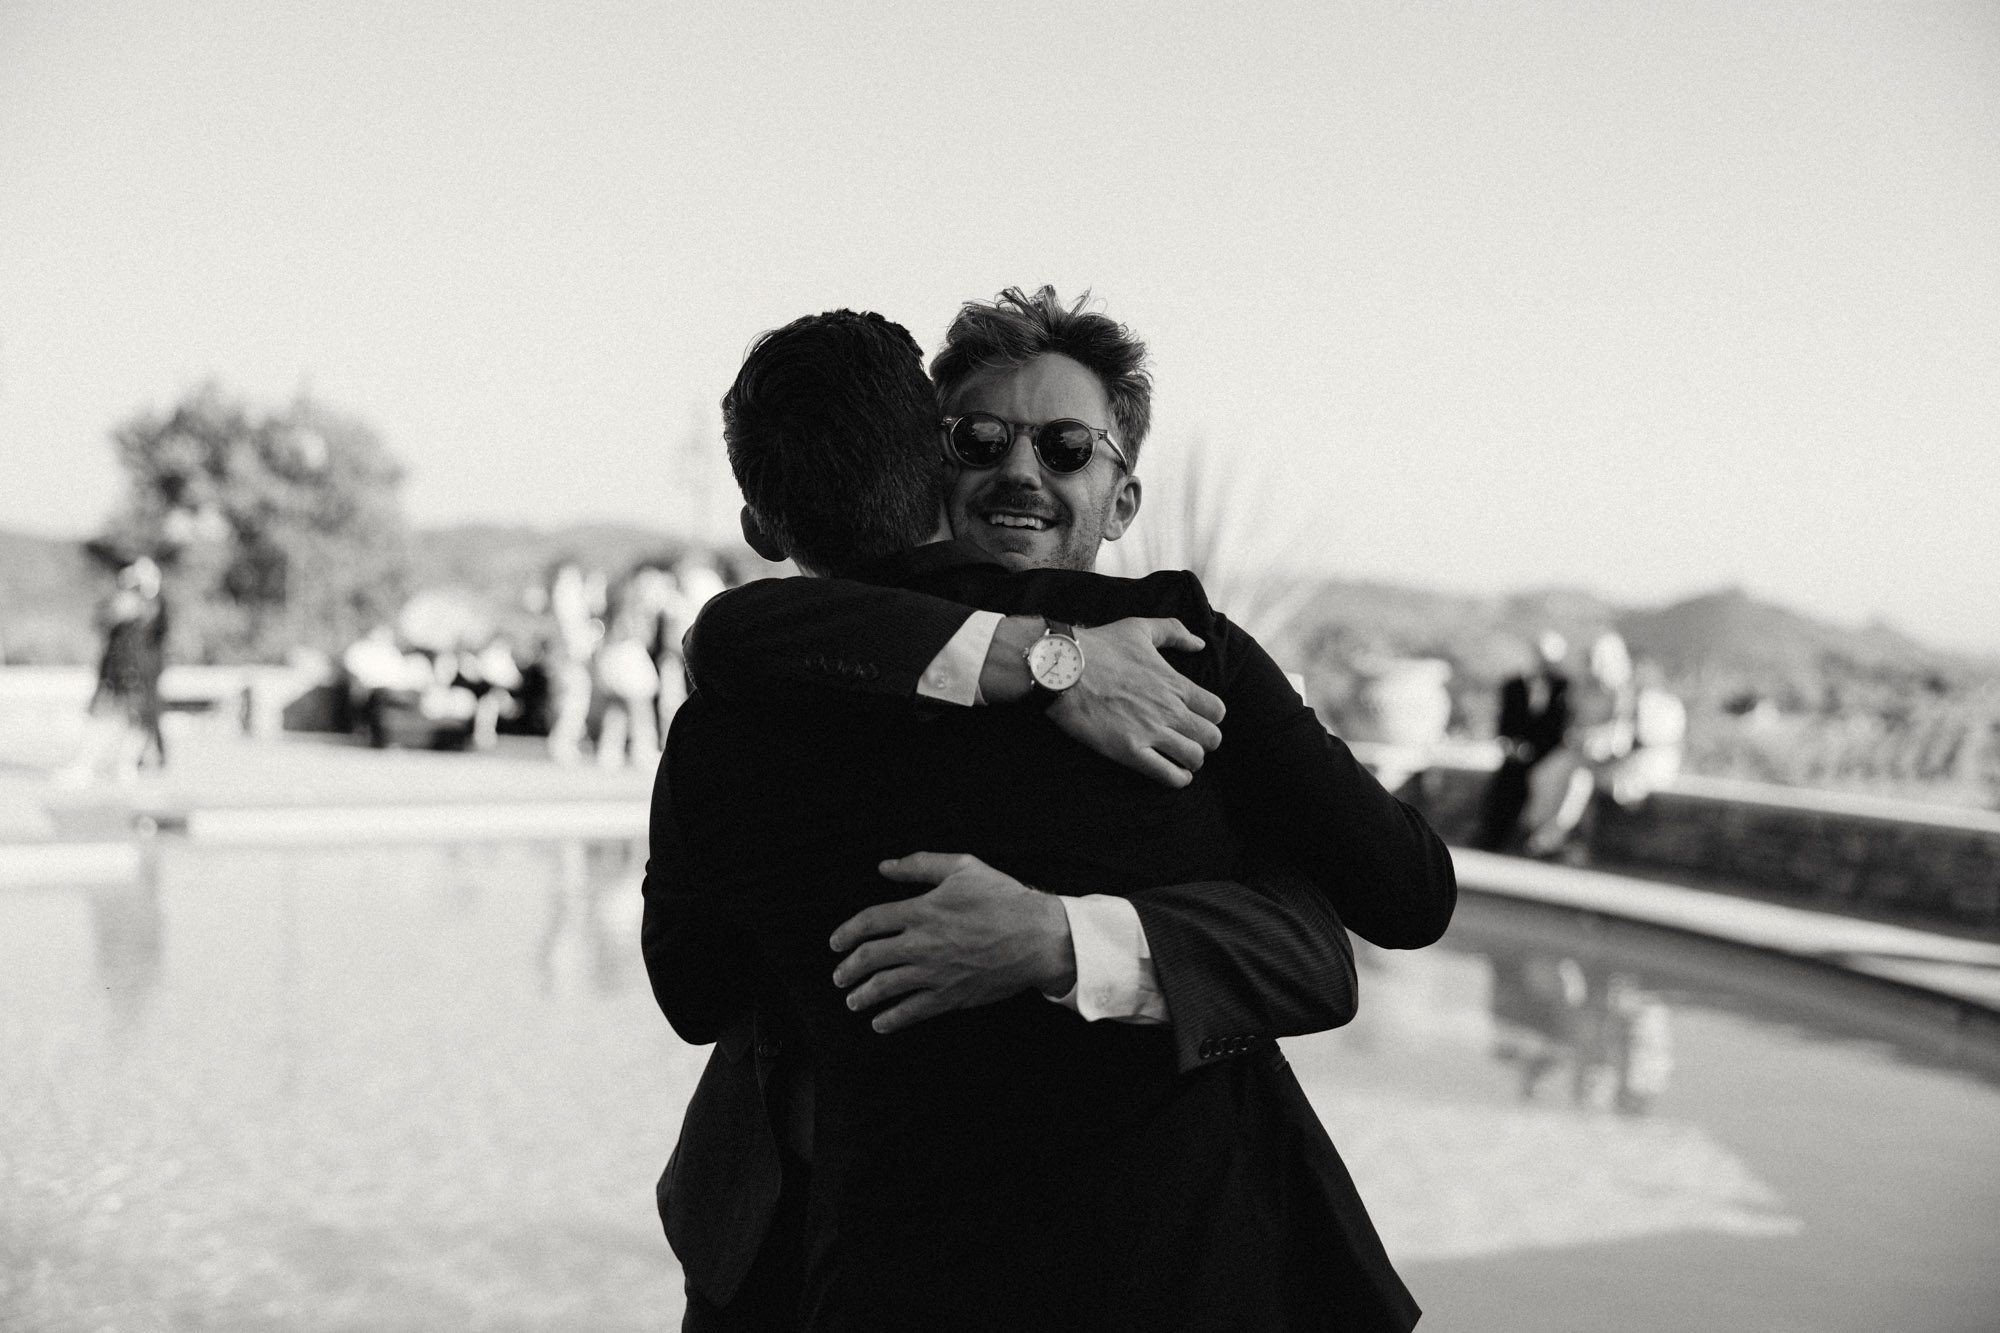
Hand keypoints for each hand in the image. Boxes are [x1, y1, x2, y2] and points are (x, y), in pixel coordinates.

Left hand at [828, 853, 1075, 1034]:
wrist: (1036, 937)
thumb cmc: (1002, 898)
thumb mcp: (962, 868)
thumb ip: (920, 865)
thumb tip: (885, 866)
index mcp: (920, 911)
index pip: (869, 922)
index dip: (846, 933)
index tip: (835, 943)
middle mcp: (920, 944)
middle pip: (870, 958)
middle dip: (848, 969)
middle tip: (838, 977)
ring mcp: (934, 973)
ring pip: (886, 987)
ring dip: (863, 996)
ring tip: (852, 1001)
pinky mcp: (950, 996)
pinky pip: (913, 1011)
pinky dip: (892, 1019)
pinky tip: (880, 1023)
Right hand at [1050, 618, 1224, 788]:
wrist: (1064, 669)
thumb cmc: (1100, 647)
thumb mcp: (1140, 628)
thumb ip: (1174, 632)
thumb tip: (1198, 643)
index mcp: (1175, 684)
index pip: (1216, 711)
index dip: (1211, 717)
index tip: (1198, 717)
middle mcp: (1170, 710)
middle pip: (1212, 738)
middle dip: (1205, 741)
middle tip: (1189, 739)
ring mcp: (1151, 732)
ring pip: (1194, 758)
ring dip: (1192, 760)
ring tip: (1181, 758)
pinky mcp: (1130, 751)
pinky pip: (1168, 775)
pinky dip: (1177, 779)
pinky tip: (1173, 774)